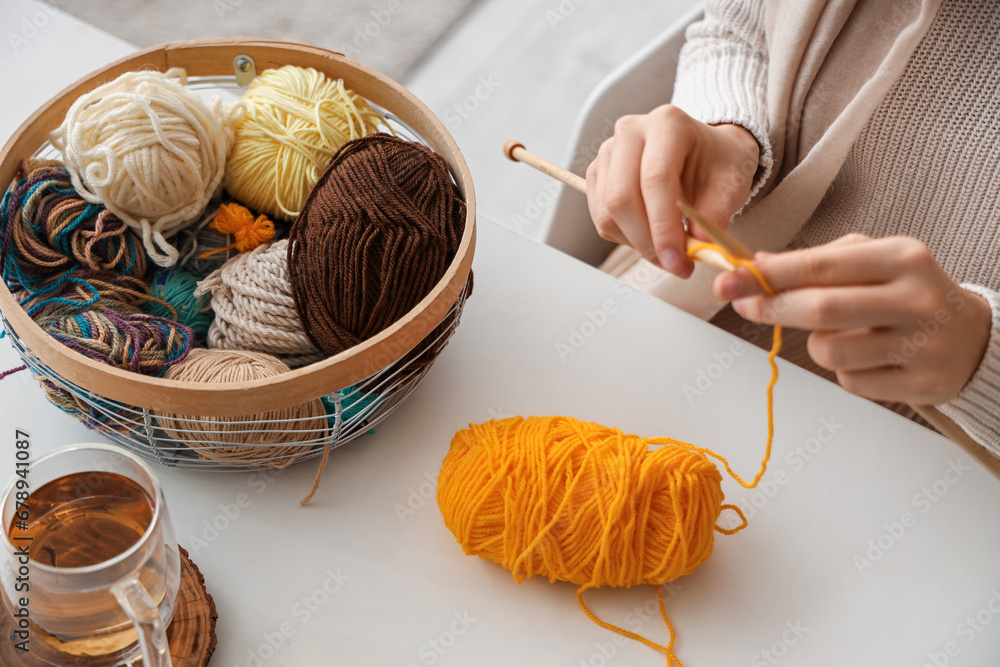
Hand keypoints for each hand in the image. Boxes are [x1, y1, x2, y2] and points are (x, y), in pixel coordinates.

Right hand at [586, 105, 758, 277]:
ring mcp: (608, 152)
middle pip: (622, 196)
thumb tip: (697, 247)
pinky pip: (602, 217)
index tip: (677, 260)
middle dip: (647, 241)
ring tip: (667, 251)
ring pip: (608, 212)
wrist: (704, 152)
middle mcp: (631, 131)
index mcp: (668, 124)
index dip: (663, 225)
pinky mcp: (598, 174)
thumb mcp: (731, 185)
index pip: (655, 179)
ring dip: (637, 243)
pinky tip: (650, 236)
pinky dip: (625, 238)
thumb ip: (715, 216)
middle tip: (674, 265)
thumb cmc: (718, 163)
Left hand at [713, 234, 991, 404]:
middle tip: (743, 305)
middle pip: (820, 310)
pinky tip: (868, 356)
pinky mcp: (921, 384)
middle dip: (771, 308)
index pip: (821, 267)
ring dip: (816, 344)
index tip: (730, 280)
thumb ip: (818, 261)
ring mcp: (922, 345)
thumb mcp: (874, 260)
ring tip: (839, 333)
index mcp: (903, 258)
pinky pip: (850, 381)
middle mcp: (917, 299)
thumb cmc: (905, 291)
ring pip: (829, 351)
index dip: (768, 276)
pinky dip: (844, 369)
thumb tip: (757, 265)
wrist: (971, 337)